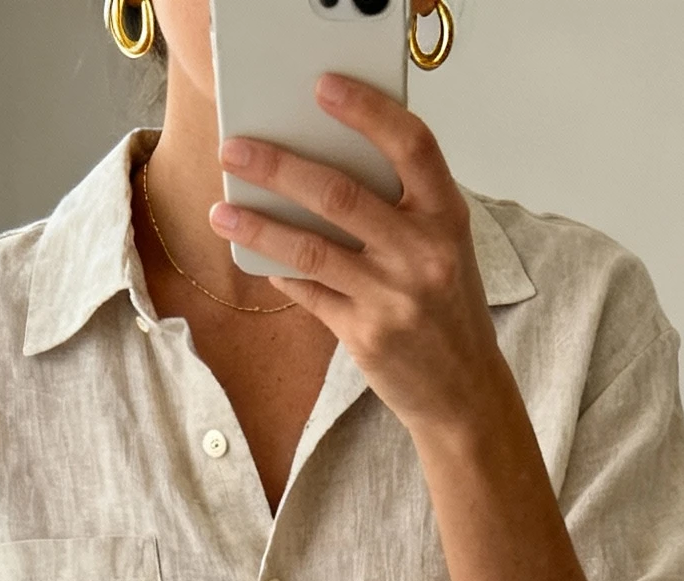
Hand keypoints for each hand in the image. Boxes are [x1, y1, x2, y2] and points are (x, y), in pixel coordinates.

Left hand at [211, 77, 503, 438]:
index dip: (367, 111)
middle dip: (279, 167)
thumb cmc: (447, 308)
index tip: (322, 87)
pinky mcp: (365, 335)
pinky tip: (255, 256)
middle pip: (340, 194)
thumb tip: (324, 163)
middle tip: (235, 149)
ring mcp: (393, 296)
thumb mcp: (443, 246)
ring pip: (311, 249)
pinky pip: (309, 294)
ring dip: (259, 225)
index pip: (412, 145)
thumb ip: (401, 207)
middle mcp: (423, 253)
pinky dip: (279, 272)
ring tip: (221, 210)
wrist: (463, 391)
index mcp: (447, 216)